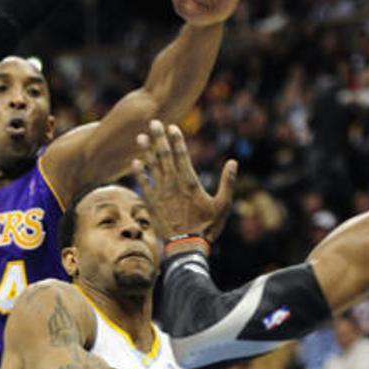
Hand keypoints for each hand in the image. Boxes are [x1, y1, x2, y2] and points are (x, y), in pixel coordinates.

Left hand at [133, 120, 236, 240]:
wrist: (186, 246)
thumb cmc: (207, 226)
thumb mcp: (223, 205)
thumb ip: (228, 182)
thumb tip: (233, 162)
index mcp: (190, 182)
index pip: (182, 155)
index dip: (176, 140)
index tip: (172, 127)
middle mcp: (173, 183)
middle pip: (164, 156)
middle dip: (159, 138)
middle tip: (153, 122)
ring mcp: (161, 193)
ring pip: (152, 167)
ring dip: (146, 151)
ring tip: (141, 137)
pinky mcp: (152, 203)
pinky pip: (143, 185)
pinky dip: (139, 173)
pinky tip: (134, 162)